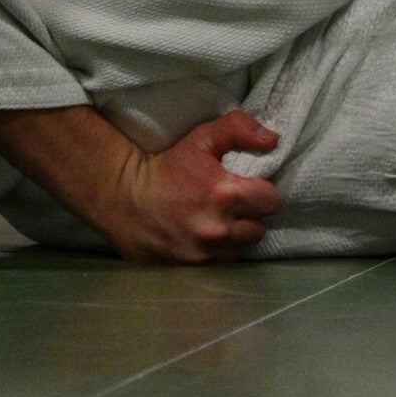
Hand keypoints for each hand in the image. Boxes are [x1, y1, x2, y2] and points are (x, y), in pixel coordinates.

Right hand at [104, 111, 281, 262]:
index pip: (272, 200)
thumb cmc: (164, 166)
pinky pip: (222, 261)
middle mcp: (220, 229)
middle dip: (252, 215)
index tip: (249, 186)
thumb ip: (238, 130)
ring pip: (243, 248)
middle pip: (261, 228)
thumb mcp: (200, 139)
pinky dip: (219, 249)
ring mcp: (206, 252)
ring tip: (223, 221)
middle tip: (236, 204)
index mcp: (226, 194)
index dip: (263, 191)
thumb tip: (273, 139)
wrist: (122, 197)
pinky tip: (207, 235)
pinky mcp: (193, 266)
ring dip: (238, 235)